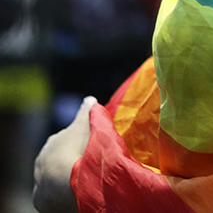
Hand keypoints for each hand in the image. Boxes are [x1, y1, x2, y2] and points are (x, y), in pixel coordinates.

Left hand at [33, 96, 95, 212]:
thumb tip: (90, 99)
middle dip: (70, 156)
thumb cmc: (78, 148)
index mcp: (53, 141)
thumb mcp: (86, 124)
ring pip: (55, 174)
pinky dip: (61, 190)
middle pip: (59, 156)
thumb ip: (87, 111)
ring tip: (81, 176)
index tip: (89, 143)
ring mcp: (40, 178)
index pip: (66, 138)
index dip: (78, 140)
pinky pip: (53, 192)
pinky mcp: (41, 197)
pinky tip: (72, 189)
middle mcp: (43, 158)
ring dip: (66, 173)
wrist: (65, 180)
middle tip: (86, 160)